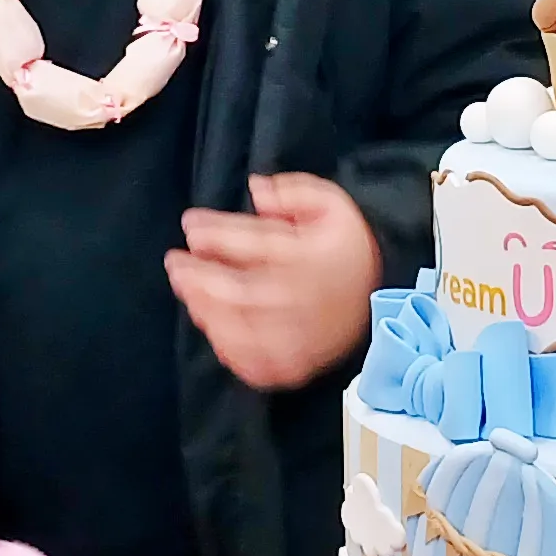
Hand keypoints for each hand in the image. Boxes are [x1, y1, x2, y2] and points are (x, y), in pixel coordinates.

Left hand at [169, 173, 383, 391]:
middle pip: (241, 291)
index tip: (190, 225)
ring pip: (244, 329)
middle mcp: (301, 298)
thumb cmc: (345, 245)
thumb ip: (293, 191)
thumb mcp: (330, 202)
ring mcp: (299, 335)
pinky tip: (213, 330)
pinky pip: (259, 364)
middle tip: (175, 263)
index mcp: (308, 257)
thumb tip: (257, 191)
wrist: (380, 292)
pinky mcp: (299, 361)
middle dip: (200, 277)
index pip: (255, 244)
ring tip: (187, 293)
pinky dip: (232, 351)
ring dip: (209, 311)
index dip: (216, 233)